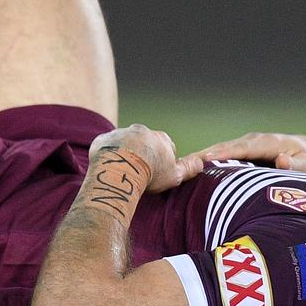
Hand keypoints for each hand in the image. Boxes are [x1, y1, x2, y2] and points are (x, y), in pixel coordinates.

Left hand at [89, 124, 205, 192]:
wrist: (121, 169)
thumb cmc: (150, 174)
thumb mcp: (175, 175)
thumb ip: (189, 168)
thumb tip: (201, 162)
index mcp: (160, 137)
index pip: (166, 146)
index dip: (162, 160)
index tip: (156, 172)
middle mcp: (141, 130)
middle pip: (144, 142)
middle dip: (142, 154)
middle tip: (139, 172)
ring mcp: (120, 133)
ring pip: (123, 143)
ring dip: (123, 154)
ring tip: (122, 172)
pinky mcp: (103, 140)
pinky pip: (105, 147)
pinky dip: (106, 156)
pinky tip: (107, 169)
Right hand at [185, 132, 305, 179]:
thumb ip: (297, 166)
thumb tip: (279, 161)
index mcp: (268, 143)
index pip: (241, 148)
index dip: (223, 154)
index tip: (204, 161)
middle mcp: (253, 141)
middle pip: (223, 148)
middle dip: (202, 155)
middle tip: (179, 165)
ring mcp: (246, 146)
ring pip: (219, 152)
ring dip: (199, 160)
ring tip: (176, 169)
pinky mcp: (242, 154)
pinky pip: (222, 158)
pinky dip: (206, 164)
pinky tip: (190, 173)